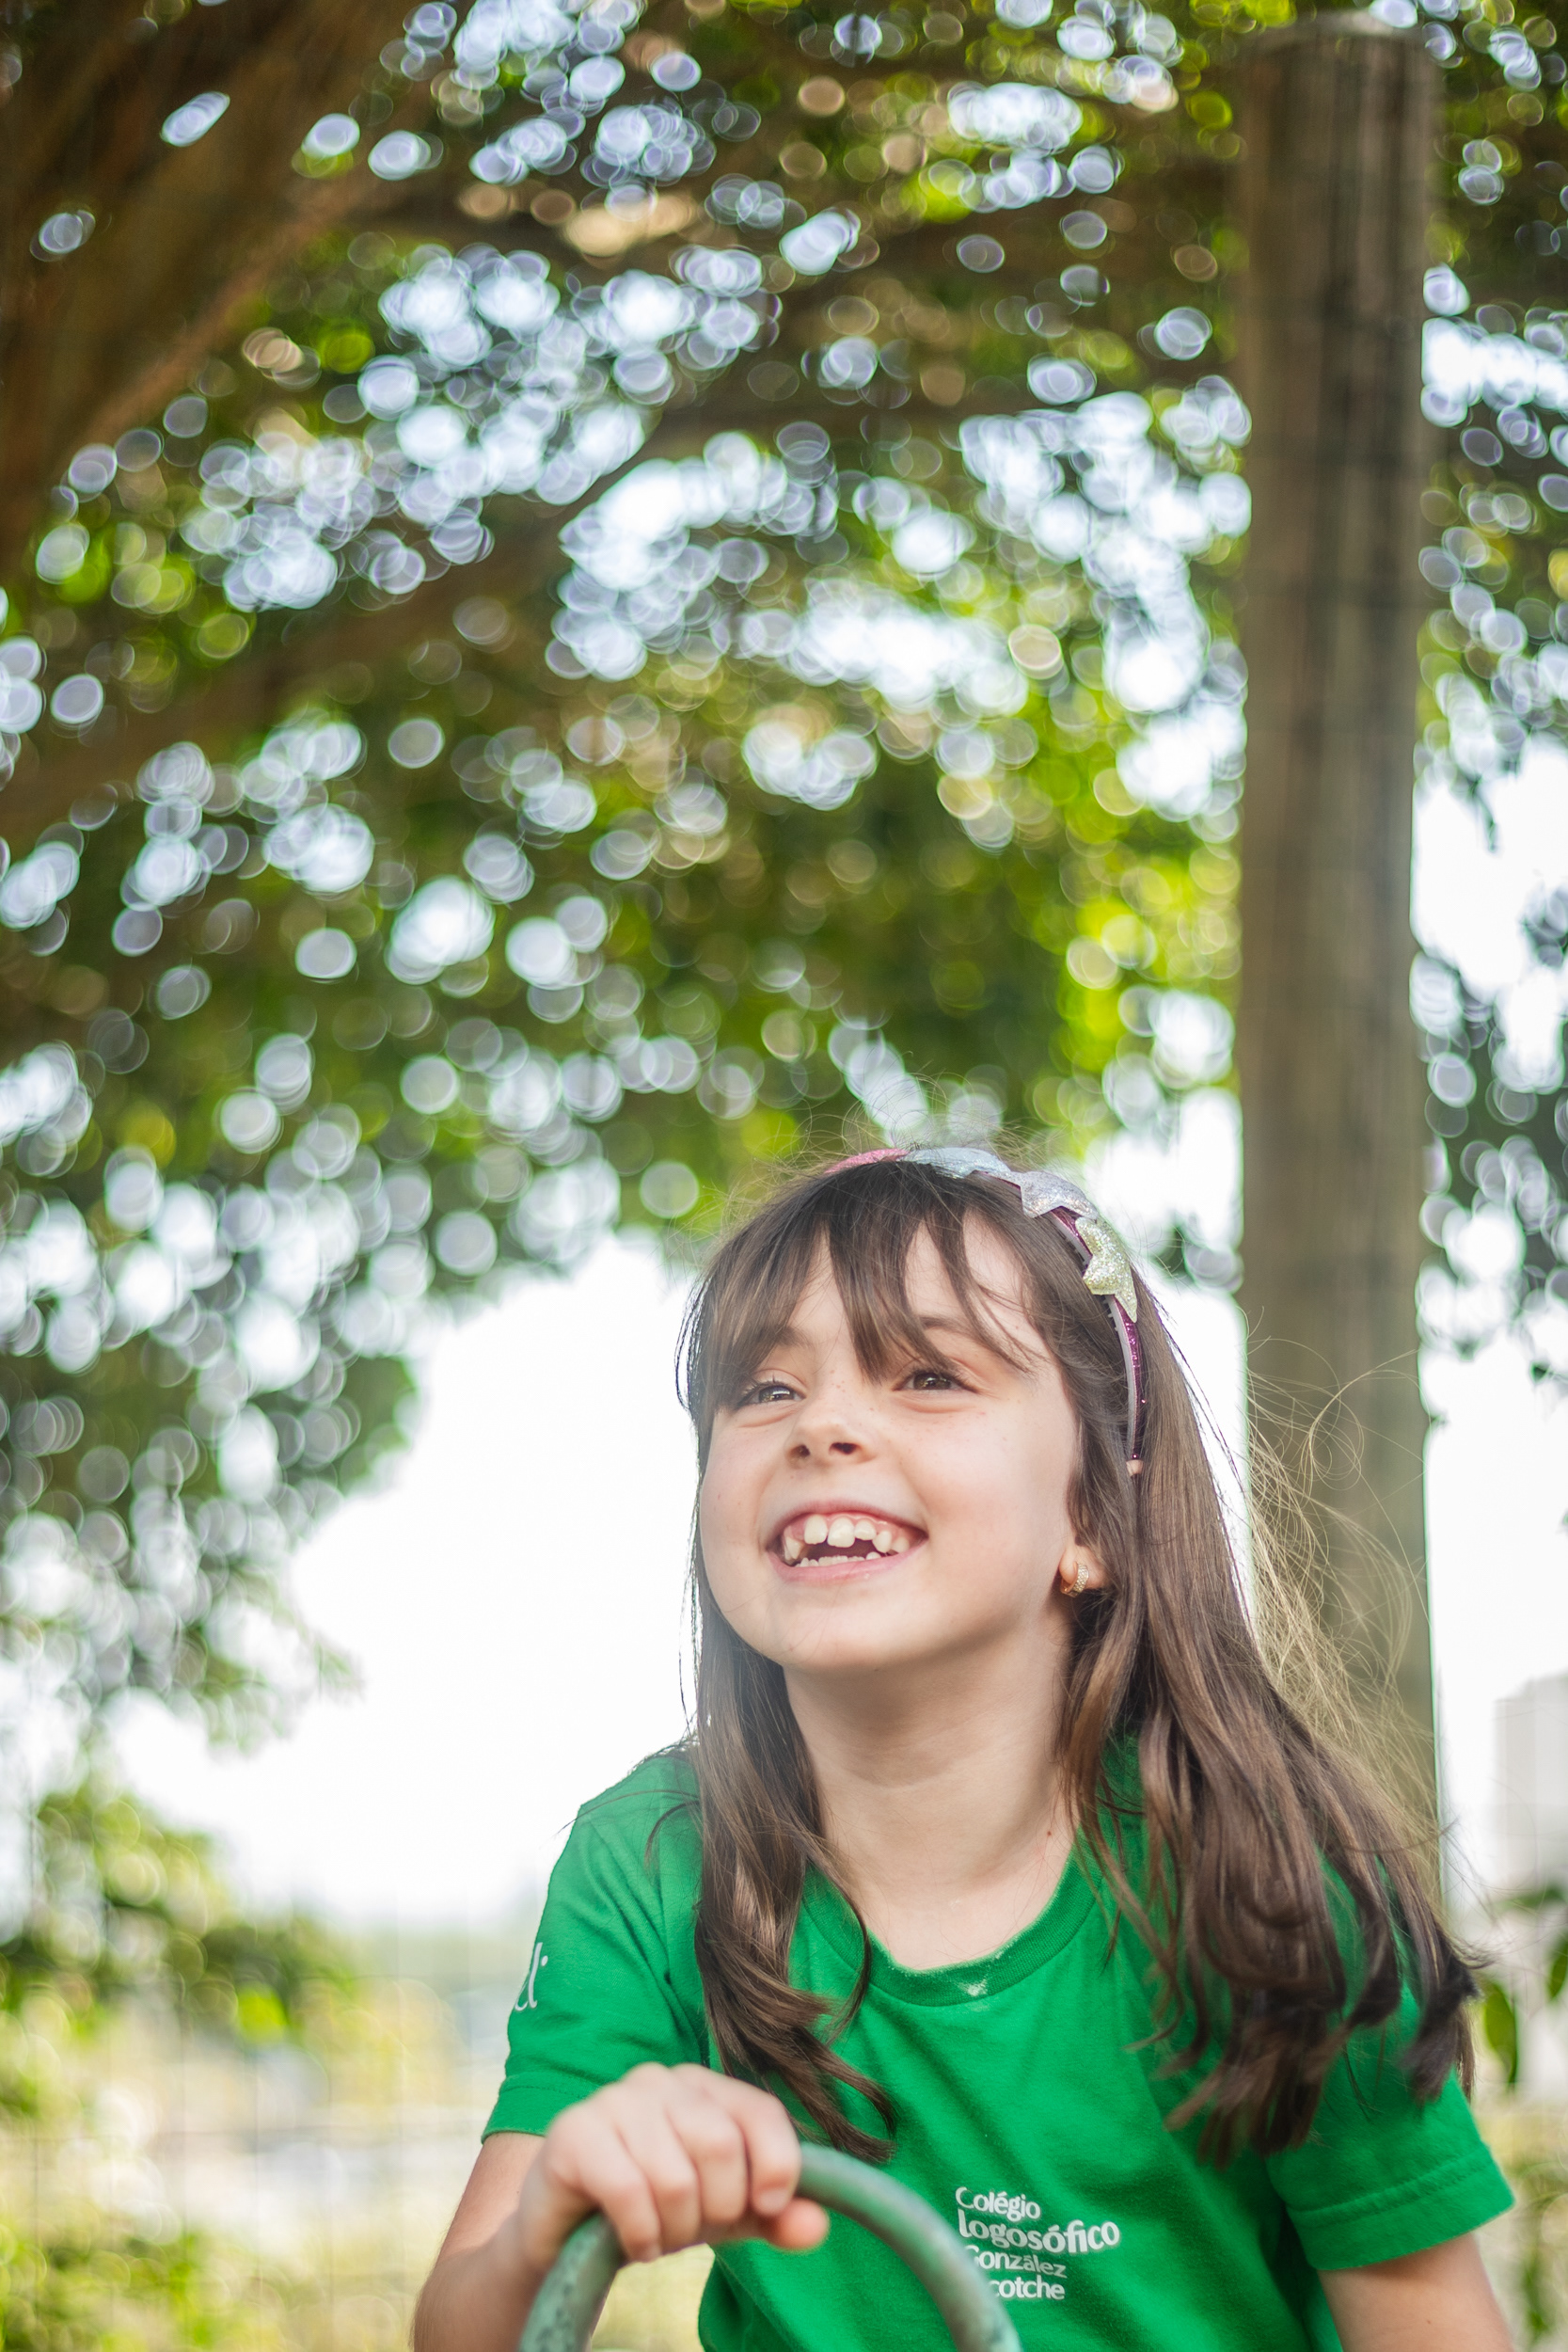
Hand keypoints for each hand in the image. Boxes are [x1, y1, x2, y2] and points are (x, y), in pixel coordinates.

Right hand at [507, 2064, 829, 2280]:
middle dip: (717, 2209)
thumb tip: (818, 2225)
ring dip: (674, 2230)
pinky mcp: (574, 2134)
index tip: (765, 2207)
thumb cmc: (652, 2210)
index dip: (777, 2165)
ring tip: (657, 2235)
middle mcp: (659, 2080)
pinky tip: (632, 2240)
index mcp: (701, 2086)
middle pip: (721, 2146)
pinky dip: (640, 2234)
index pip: (761, 2111)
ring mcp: (613, 2101)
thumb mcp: (722, 2214)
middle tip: (694, 2230)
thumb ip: (771, 2215)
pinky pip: (630, 2192)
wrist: (566, 2235)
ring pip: (676, 2178)